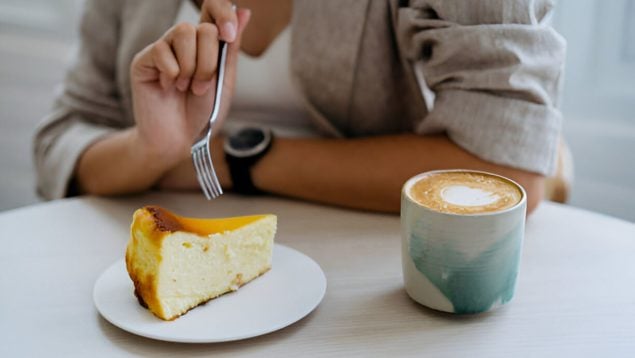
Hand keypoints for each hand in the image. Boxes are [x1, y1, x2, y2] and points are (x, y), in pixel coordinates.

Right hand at [130, 6, 250, 166]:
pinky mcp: (144, 60)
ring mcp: (163, 49)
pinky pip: (161, 50)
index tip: (229, 35)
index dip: (223, 12)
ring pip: (184, 33)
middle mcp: (184, 42)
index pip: (213, 9)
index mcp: (206, 44)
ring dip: (192, 67)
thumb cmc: (202, 112)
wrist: (179, 140)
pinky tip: (167, 88)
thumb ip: (231, 47)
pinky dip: (172, 74)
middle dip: (209, 63)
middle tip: (201, 87)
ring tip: (186, 88)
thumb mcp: (224, 80)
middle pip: (203, 28)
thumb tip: (244, 12)